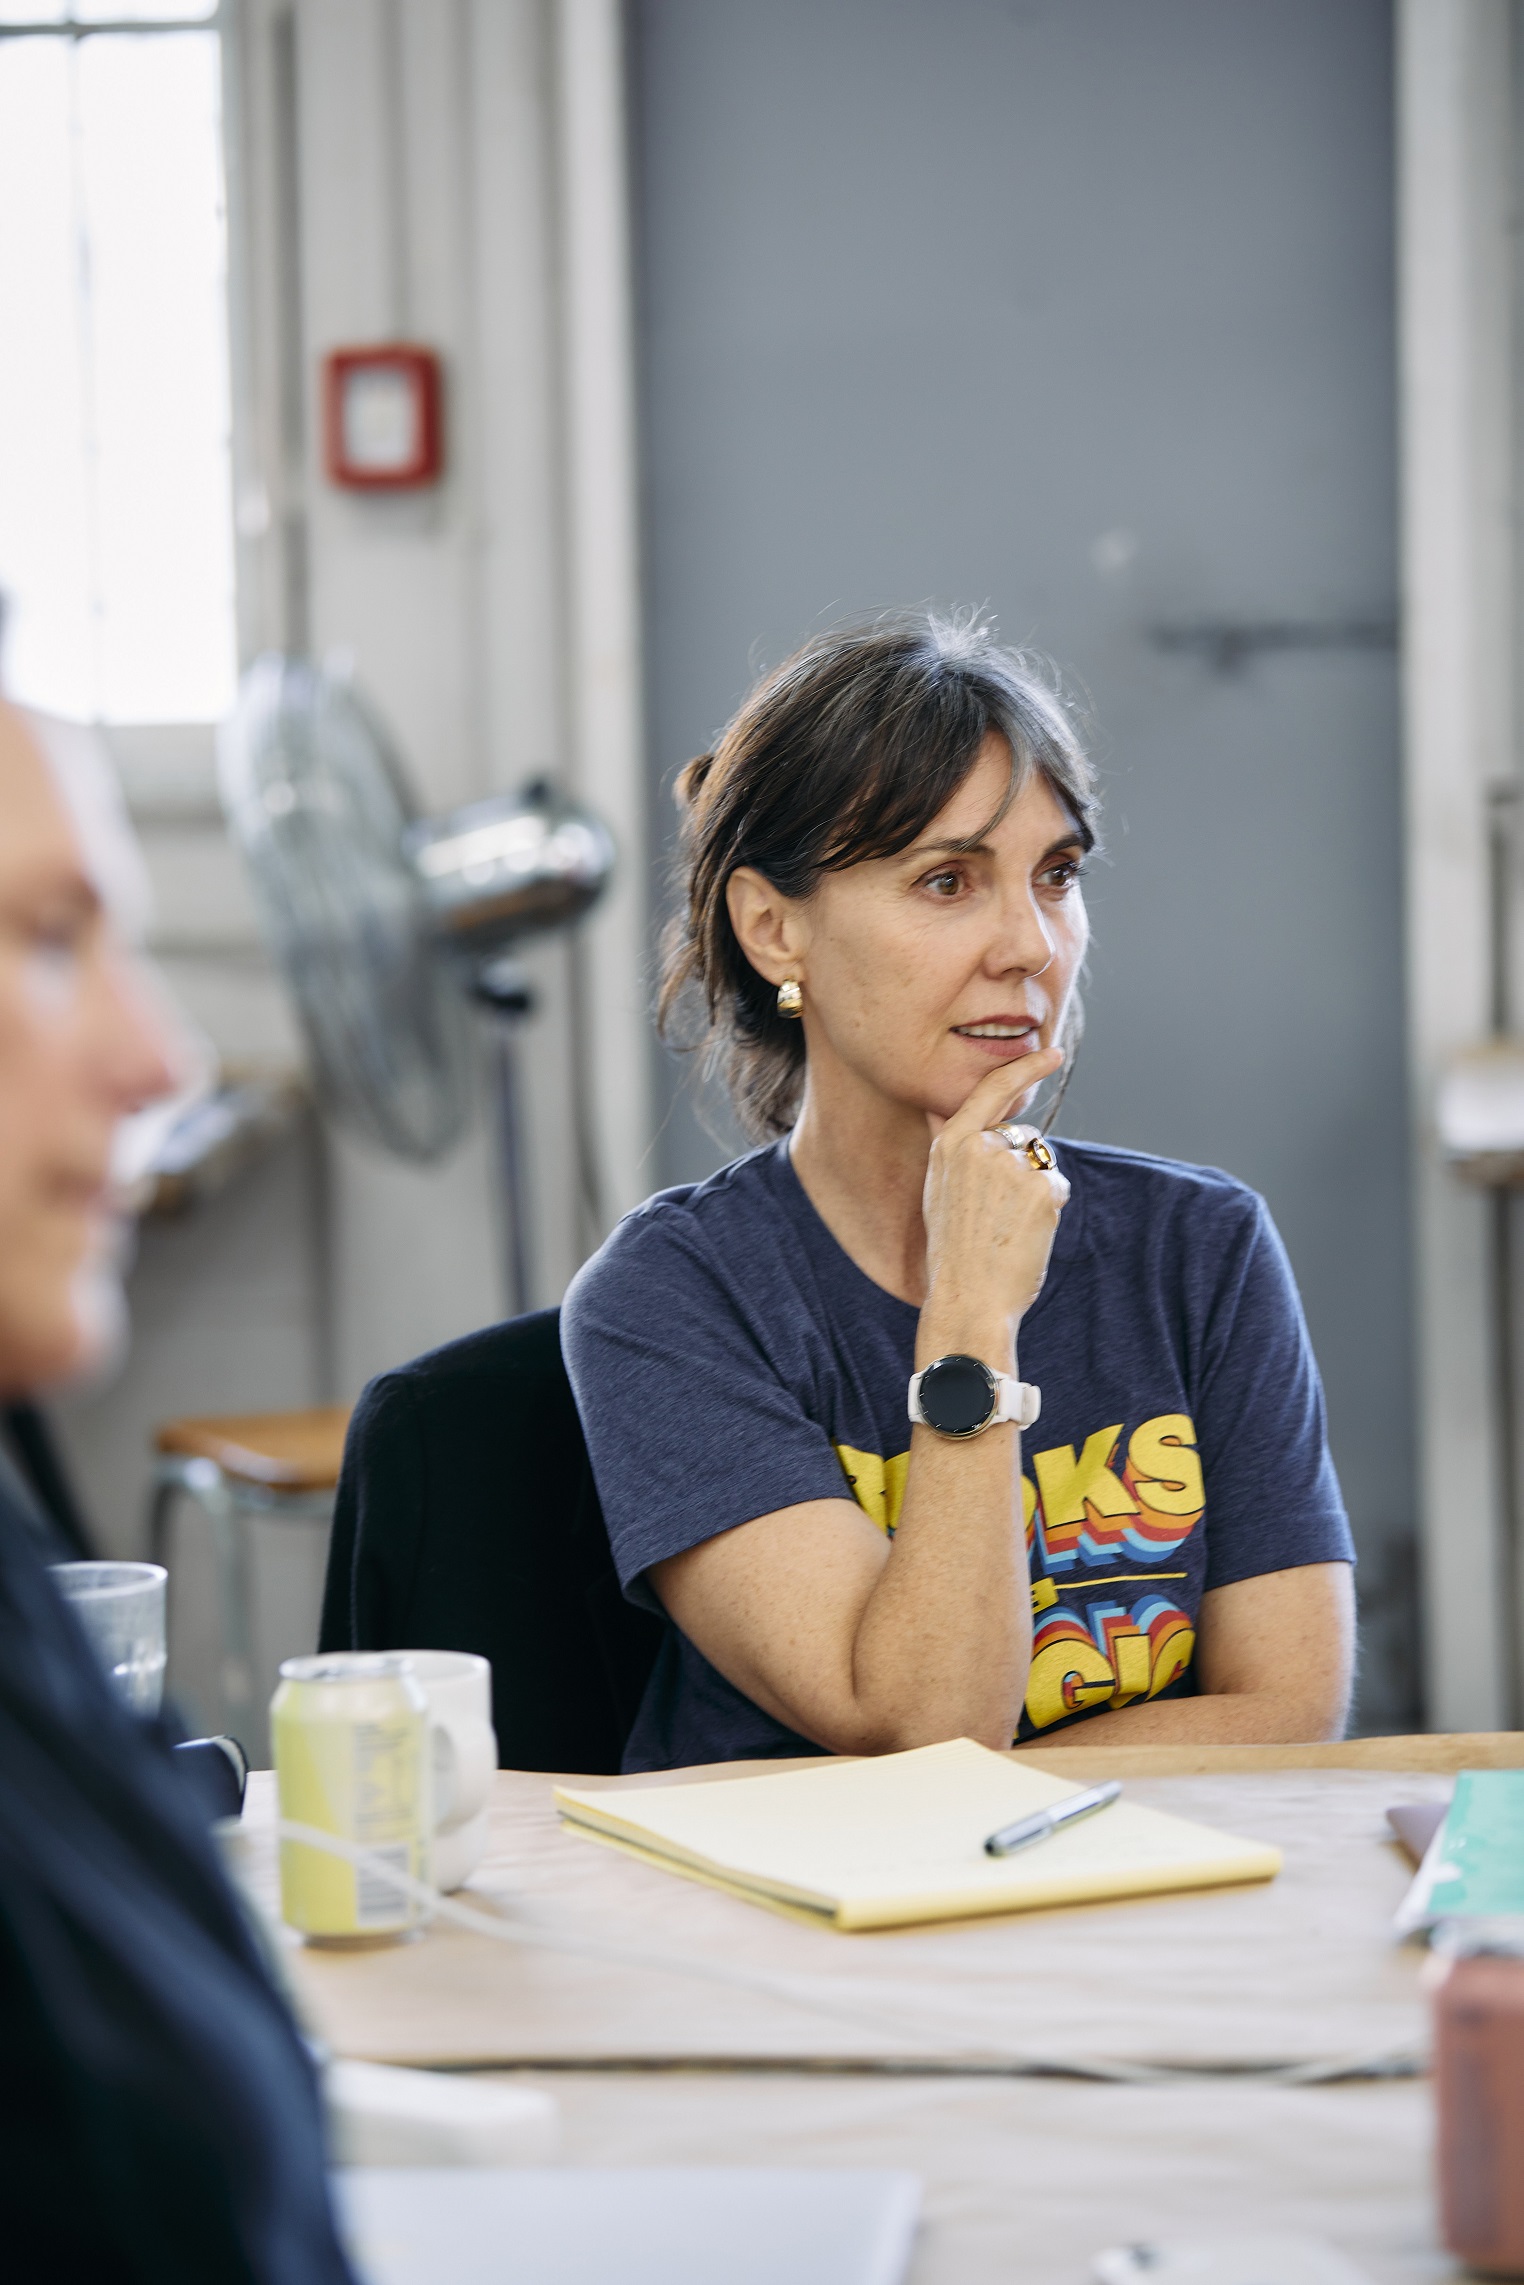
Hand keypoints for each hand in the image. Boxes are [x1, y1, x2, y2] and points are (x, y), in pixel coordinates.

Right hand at [919, 1052, 1070, 1363]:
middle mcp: (980, 1146)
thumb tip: (949, 1112)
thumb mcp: (939, 1190)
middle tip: (998, 1215)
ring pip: (1041, 1163)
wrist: (968, 1298)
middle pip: (1023, 1137)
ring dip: (1035, 1189)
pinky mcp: (1041, 1187)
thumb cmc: (953, 1253)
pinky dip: (1048, 1210)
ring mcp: (1012, 1165)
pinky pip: (1056, 1187)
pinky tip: (1025, 1234)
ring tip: (1007, 1228)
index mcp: (950, 1144)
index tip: (1051, 1053)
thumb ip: (954, 1150)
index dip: (1024, 1068)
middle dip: (1023, 1166)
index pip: (991, 1090)